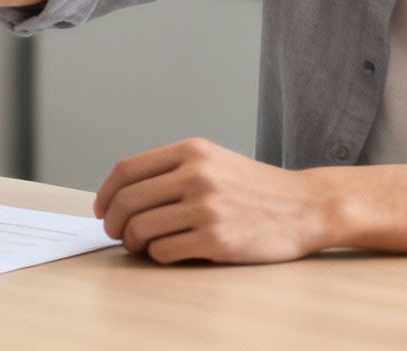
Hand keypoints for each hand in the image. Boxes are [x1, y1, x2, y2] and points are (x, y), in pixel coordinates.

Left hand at [94, 137, 335, 263]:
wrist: (304, 207)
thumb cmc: (255, 187)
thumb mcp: (214, 160)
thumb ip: (172, 170)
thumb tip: (122, 194)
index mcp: (191, 152)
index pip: (127, 170)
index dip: (106, 193)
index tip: (102, 209)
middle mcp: (197, 175)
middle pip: (128, 201)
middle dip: (114, 222)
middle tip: (117, 233)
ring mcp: (206, 208)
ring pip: (142, 228)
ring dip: (134, 242)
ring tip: (142, 245)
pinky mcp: (216, 239)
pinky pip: (164, 251)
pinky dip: (158, 255)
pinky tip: (168, 252)